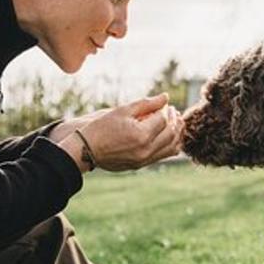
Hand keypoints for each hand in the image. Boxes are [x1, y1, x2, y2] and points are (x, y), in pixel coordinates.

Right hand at [58, 94, 183, 171]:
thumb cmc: (102, 127)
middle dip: (174, 121)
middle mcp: (145, 150)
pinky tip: (170, 136)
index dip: (166, 110)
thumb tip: (165, 97)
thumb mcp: (123, 110)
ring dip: (177, 134)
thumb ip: (146, 103)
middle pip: (171, 134)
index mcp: (141, 135)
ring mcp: (144, 160)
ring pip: (171, 148)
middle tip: (173, 111)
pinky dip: (171, 145)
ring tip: (176, 123)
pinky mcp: (141, 165)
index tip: (164, 104)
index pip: (163, 119)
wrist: (86, 150)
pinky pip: (163, 156)